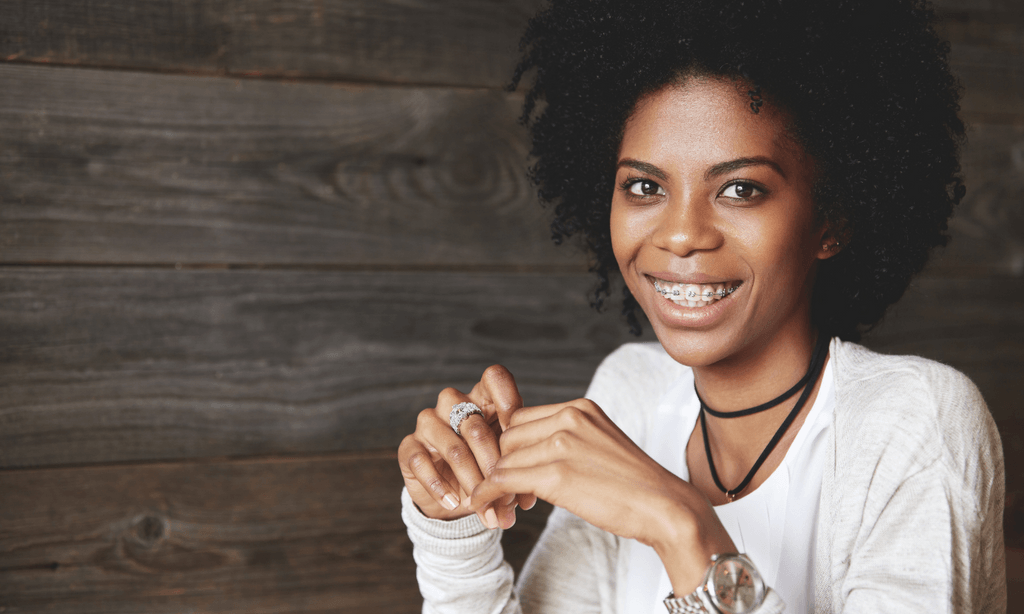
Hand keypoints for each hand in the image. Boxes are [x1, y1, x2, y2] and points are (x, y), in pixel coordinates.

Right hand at [397, 365, 536, 528]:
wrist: (453, 494)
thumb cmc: (486, 468)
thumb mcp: (507, 463)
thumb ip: (517, 470)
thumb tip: (527, 500)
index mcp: (482, 396)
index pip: (494, 378)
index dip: (509, 402)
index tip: (518, 438)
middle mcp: (452, 403)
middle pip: (476, 426)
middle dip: (493, 466)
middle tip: (504, 494)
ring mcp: (428, 422)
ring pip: (454, 448)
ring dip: (471, 481)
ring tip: (482, 506)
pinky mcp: (409, 446)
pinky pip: (422, 463)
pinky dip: (440, 488)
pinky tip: (454, 504)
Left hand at [467, 399, 735, 594]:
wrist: (667, 508)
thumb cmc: (635, 487)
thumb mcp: (600, 446)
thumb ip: (568, 441)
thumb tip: (531, 456)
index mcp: (580, 408)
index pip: (521, 418)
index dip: (513, 447)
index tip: (515, 471)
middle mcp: (569, 418)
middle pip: (508, 437)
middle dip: (502, 465)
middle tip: (512, 495)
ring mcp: (562, 444)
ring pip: (502, 459)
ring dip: (496, 485)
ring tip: (506, 507)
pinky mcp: (556, 474)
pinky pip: (502, 480)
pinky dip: (488, 495)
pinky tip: (488, 508)